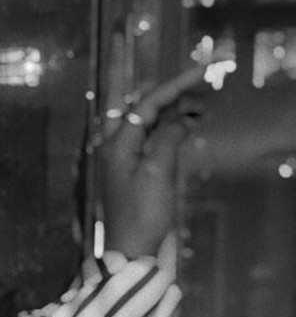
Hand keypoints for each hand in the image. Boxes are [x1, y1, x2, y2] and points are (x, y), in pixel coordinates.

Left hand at [94, 32, 206, 258]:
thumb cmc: (141, 213)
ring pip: (147, 120)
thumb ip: (167, 139)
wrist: (129, 250)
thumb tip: (179, 119)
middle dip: (167, 88)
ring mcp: (122, 157)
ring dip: (171, 107)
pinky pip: (150, 138)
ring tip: (200, 98)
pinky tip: (186, 124)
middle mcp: (114, 144)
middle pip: (139, 104)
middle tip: (182, 66)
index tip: (202, 68)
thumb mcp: (157, 172)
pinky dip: (169, 127)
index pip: (147, 102)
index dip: (175, 84)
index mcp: (116, 141)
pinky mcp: (132, 170)